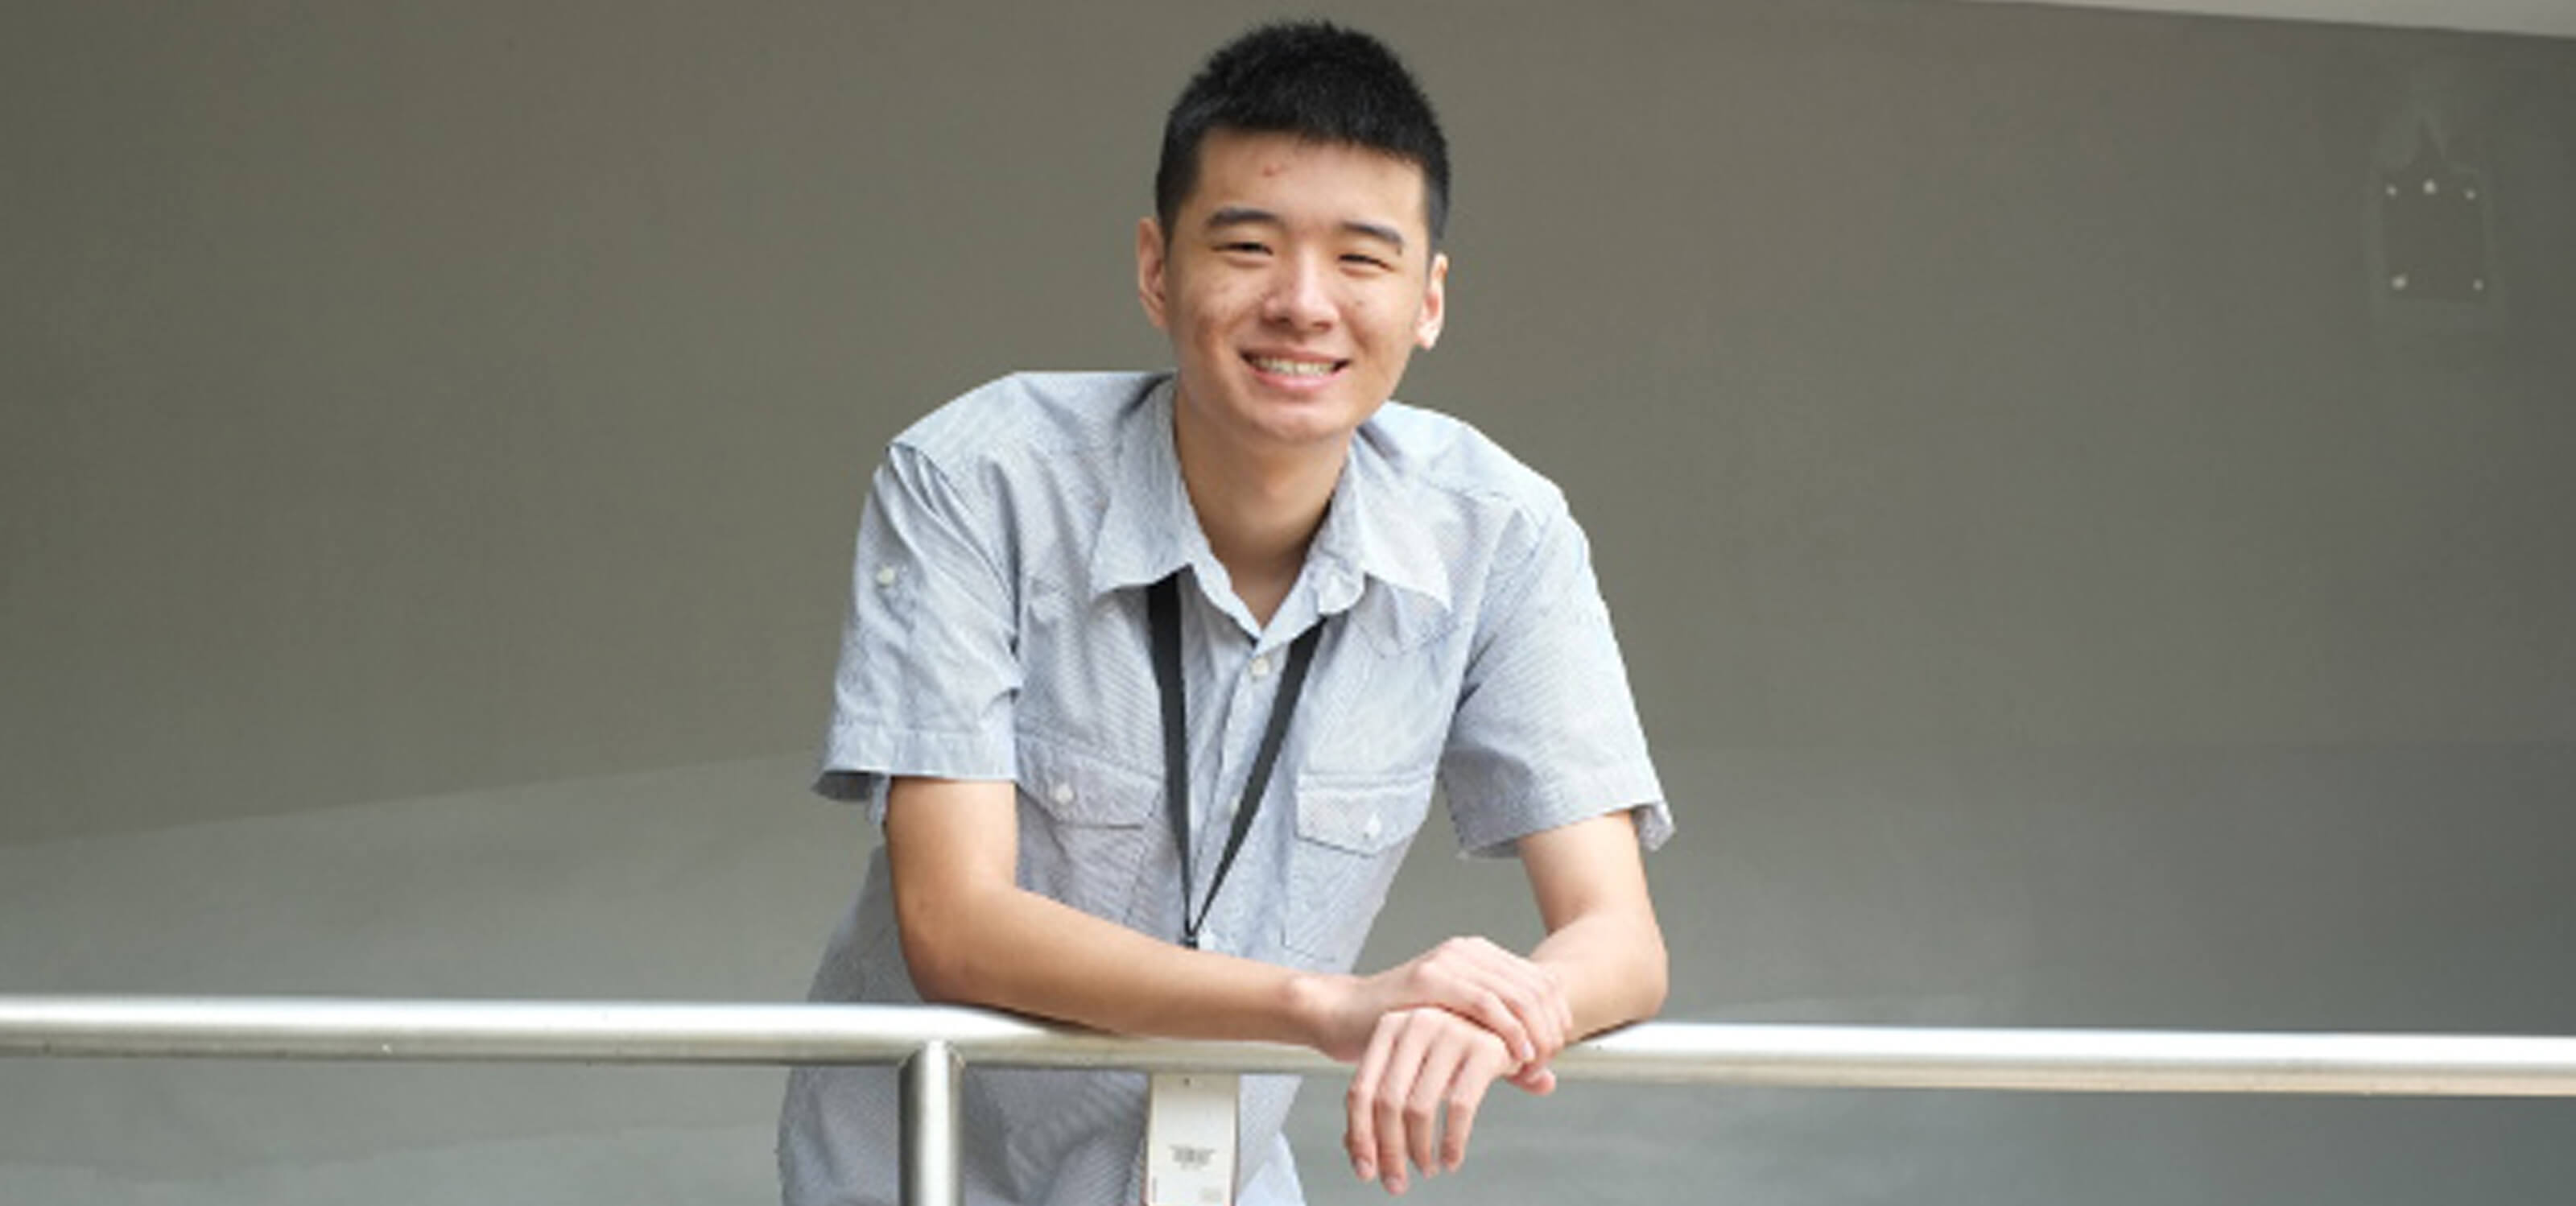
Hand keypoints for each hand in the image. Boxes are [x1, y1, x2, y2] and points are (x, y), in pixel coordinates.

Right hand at [1309, 936, 1573, 1080]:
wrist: (1346, 1015)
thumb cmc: (1401, 1028)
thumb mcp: (1463, 1038)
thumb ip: (1505, 1053)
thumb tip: (1548, 1082)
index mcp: (1481, 956)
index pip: (1543, 982)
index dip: (1558, 1019)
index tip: (1553, 1053)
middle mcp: (1468, 952)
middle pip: (1537, 988)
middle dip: (1550, 1029)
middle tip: (1545, 1063)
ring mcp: (1448, 962)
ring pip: (1518, 994)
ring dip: (1534, 1033)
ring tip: (1532, 1062)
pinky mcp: (1429, 979)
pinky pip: (1484, 1002)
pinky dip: (1508, 1030)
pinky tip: (1514, 1053)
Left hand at [1343, 1006, 1535, 1194]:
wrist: (1509, 1020)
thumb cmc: (1451, 1050)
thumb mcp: (1413, 1068)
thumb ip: (1381, 1101)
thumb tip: (1351, 1149)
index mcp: (1389, 1026)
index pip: (1361, 1090)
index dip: (1360, 1135)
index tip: (1364, 1170)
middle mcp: (1416, 1022)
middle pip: (1387, 1102)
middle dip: (1389, 1151)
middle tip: (1396, 1183)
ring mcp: (1451, 1031)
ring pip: (1420, 1108)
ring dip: (1420, 1150)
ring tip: (1426, 1169)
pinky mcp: (1484, 1047)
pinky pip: (1460, 1108)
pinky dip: (1453, 1142)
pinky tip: (1451, 1160)